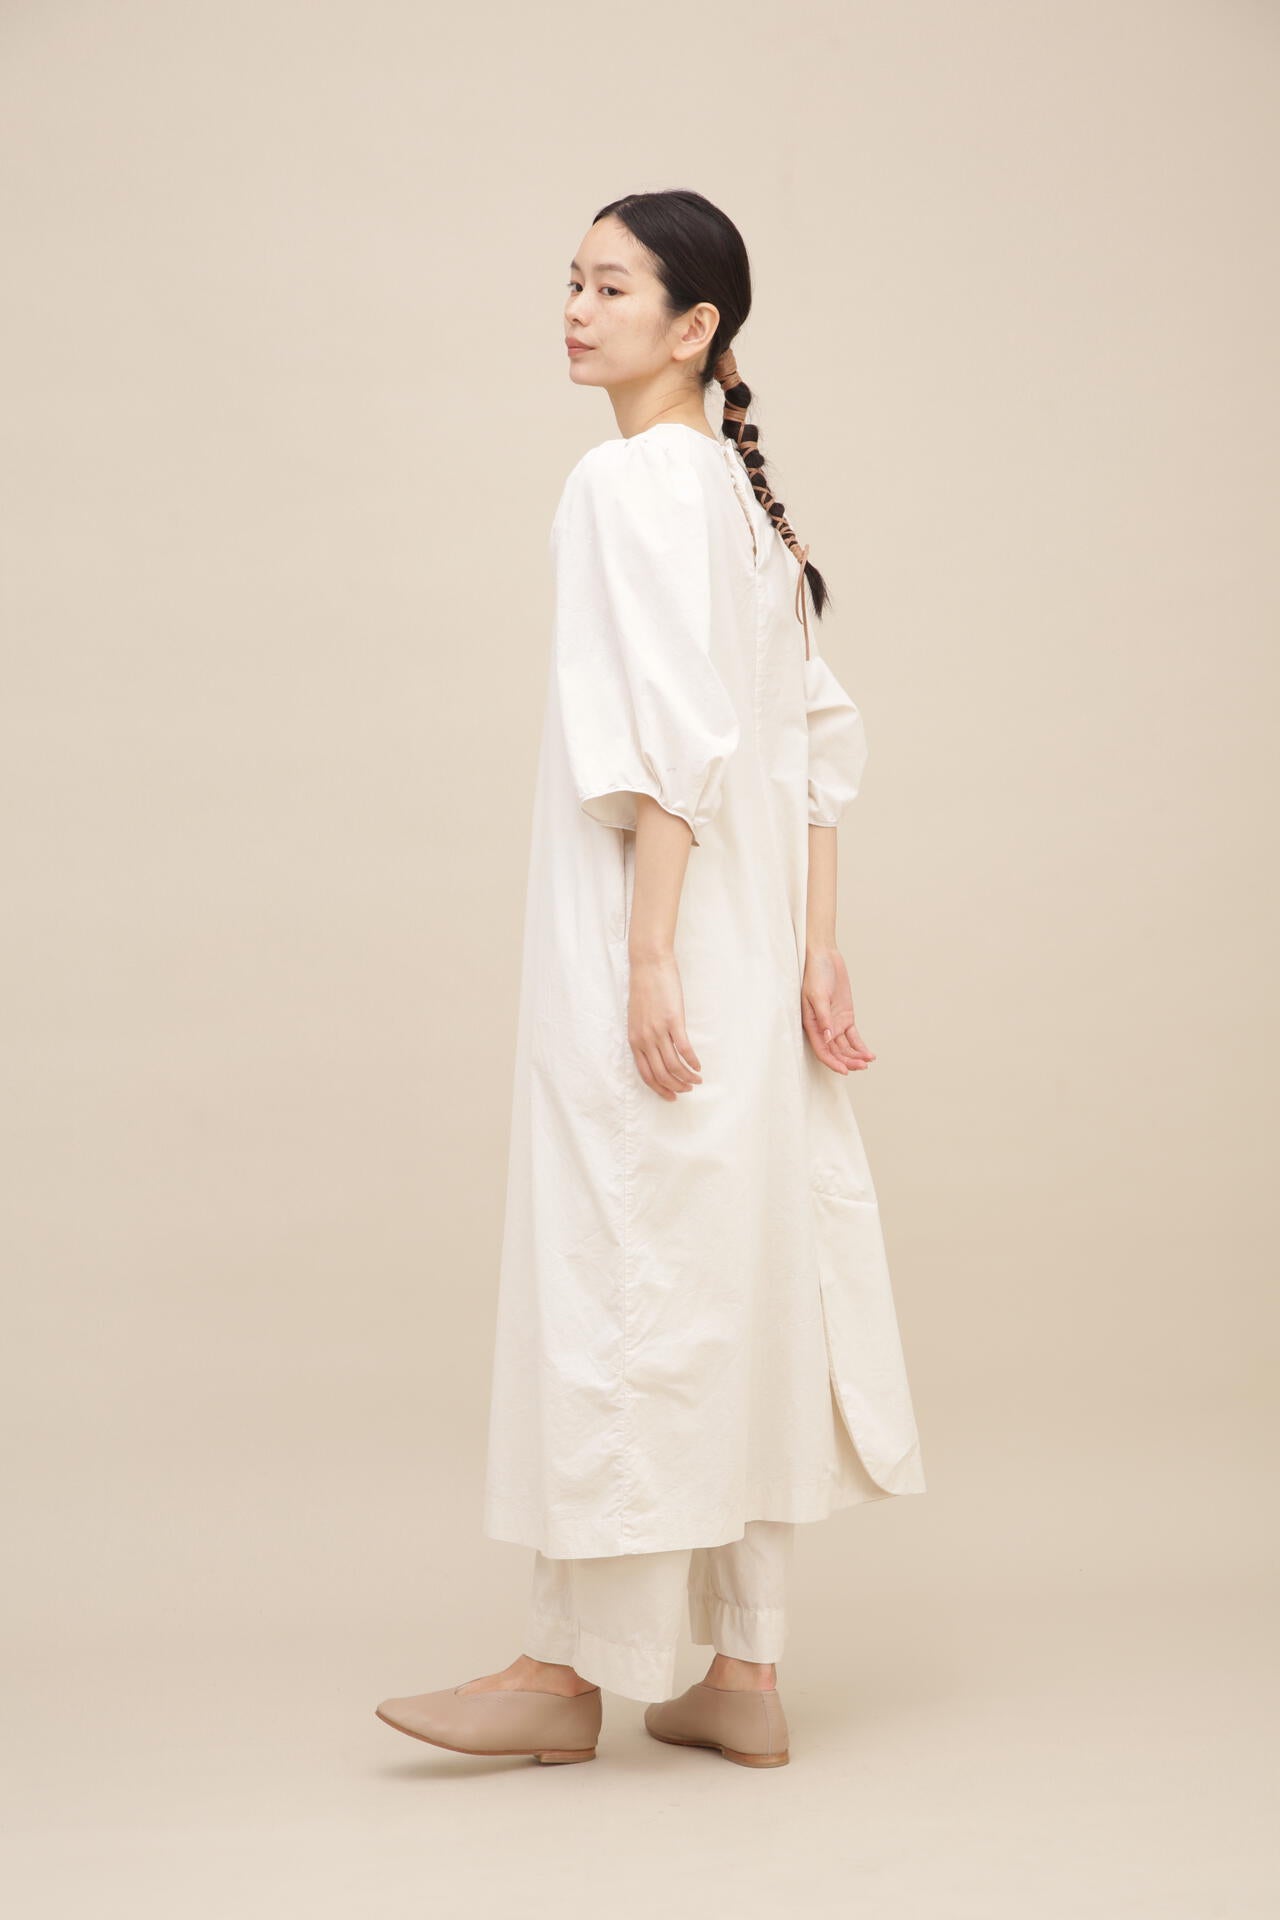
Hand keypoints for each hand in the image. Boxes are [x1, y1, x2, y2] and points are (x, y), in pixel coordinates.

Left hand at [627, 950, 702, 1100]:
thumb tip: (655, 1050)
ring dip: (687, 1077)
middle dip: (675, 1087)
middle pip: (660, 1074)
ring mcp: (658, 1031)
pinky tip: (699, 1066)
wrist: (648, 964)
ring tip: (697, 1080)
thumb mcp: (637, 1016)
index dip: (659, 1088)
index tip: (671, 1096)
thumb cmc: (644, 988)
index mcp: (634, 1039)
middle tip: (687, 1090)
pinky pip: (684, 1049)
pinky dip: (692, 1062)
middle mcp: (644, 1039)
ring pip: (673, 1065)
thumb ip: (644, 1035)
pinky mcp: (673, 1021)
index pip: (646, 1074)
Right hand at [802, 944, 875, 1075]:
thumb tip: (828, 1038)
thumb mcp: (817, 995)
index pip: (822, 1050)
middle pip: (835, 1051)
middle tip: (862, 1067)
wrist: (824, 957)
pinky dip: (860, 1046)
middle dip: (848, 1061)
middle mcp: (822, 1027)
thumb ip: (823, 1017)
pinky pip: (853, 1037)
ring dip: (855, 1056)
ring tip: (868, 1062)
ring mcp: (835, 1023)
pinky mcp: (845, 1017)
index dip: (833, 1062)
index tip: (845, 1070)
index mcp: (811, 1024)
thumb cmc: (814, 974)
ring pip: (845, 1047)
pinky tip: (869, 1055)